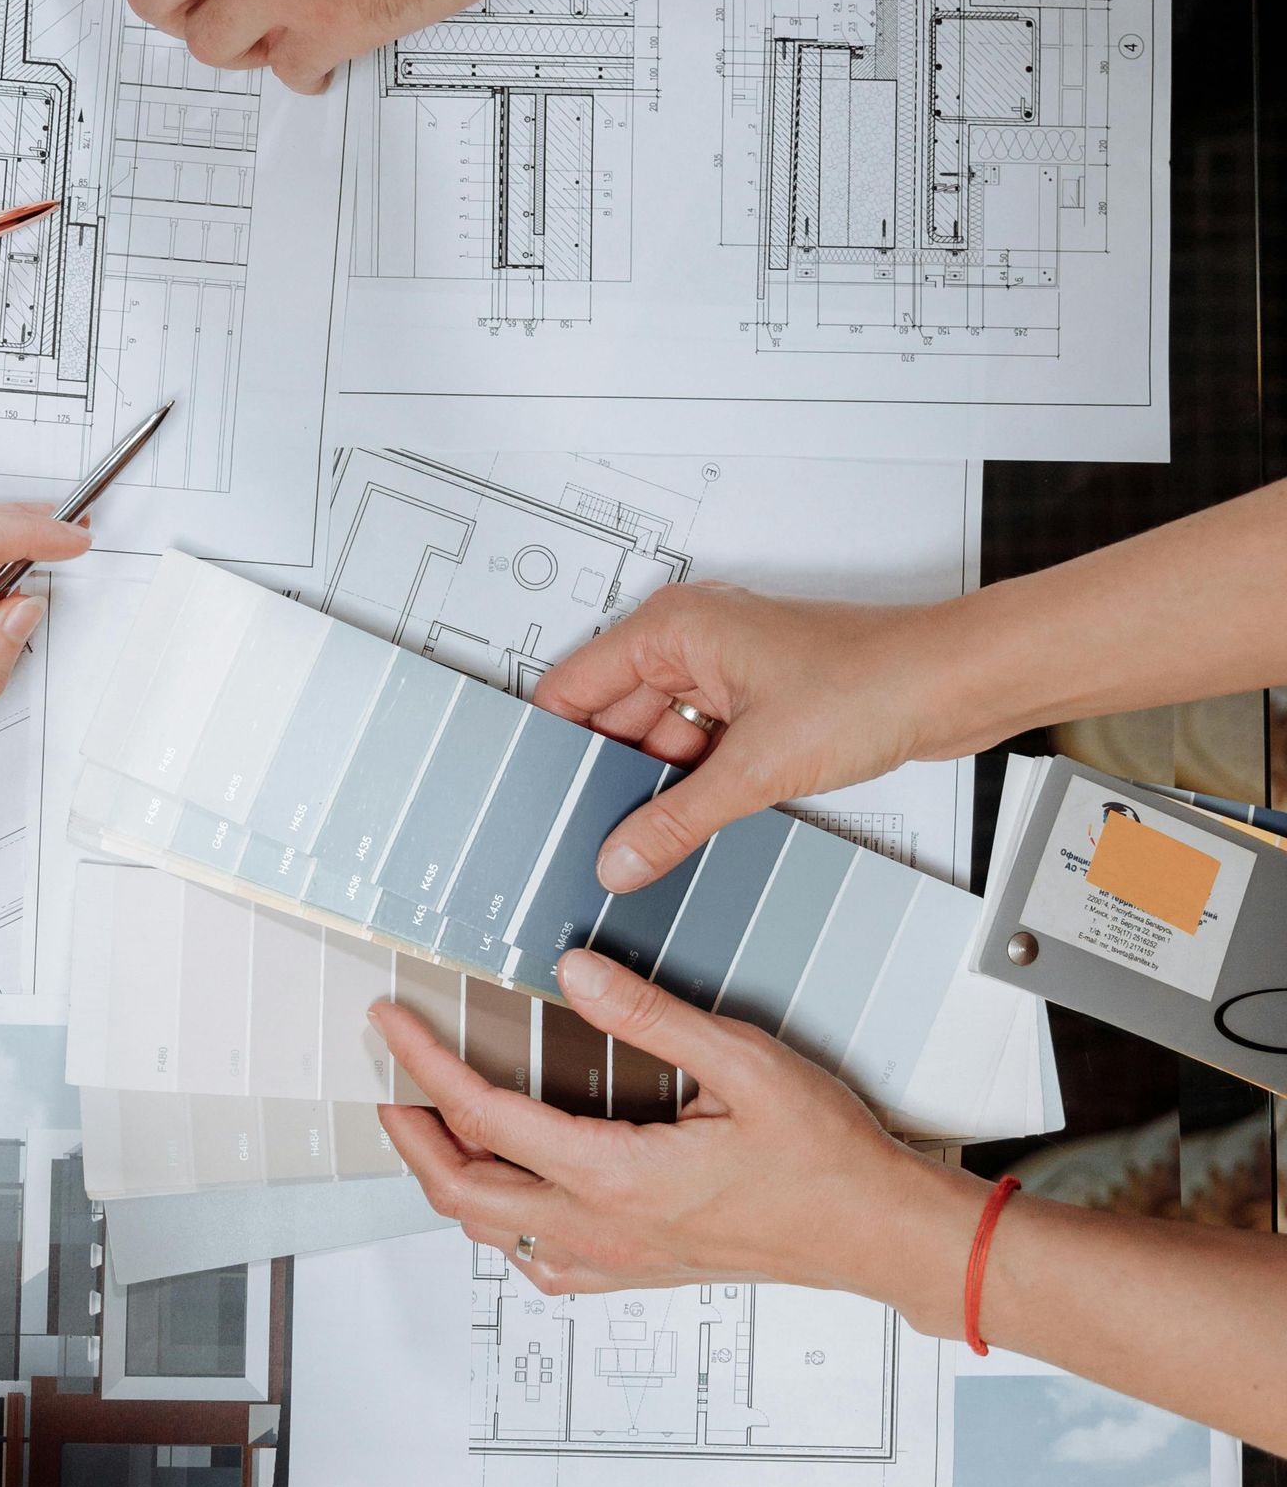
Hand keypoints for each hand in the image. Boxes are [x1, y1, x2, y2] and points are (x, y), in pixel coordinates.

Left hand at [372, 948, 981, 1323]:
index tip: (393, 1021)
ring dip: (448, 1174)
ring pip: (492, 1230)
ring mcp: (614, 1259)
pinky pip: (537, 1260)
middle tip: (389, 1074)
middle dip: (410, 1131)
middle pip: (462, 1191)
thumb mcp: (741, 1062)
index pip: (486, 1117)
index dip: (426, 1065)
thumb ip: (650, 1016)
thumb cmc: (823, 1157)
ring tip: (430, 1120)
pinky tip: (506, 1188)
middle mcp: (602, 1229)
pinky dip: (497, 1222)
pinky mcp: (634, 1271)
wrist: (873, 1233)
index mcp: (617, 1175)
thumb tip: (572, 973)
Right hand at [532, 581, 958, 893]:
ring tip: (632, 848)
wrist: (956, 683)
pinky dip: (692, 786)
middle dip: (602, 778)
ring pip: (660, 738)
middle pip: (615, 716)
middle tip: (580, 841)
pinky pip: (701, 748)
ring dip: (652, 788)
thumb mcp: (755, 767)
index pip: (574, 686)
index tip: (531, 799)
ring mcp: (727, 673)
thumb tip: (620, 858)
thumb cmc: (872, 682)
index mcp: (673, 629)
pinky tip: (683, 832)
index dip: (551, 745)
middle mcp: (693, 642)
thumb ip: (677, 820)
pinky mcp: (759, 703)